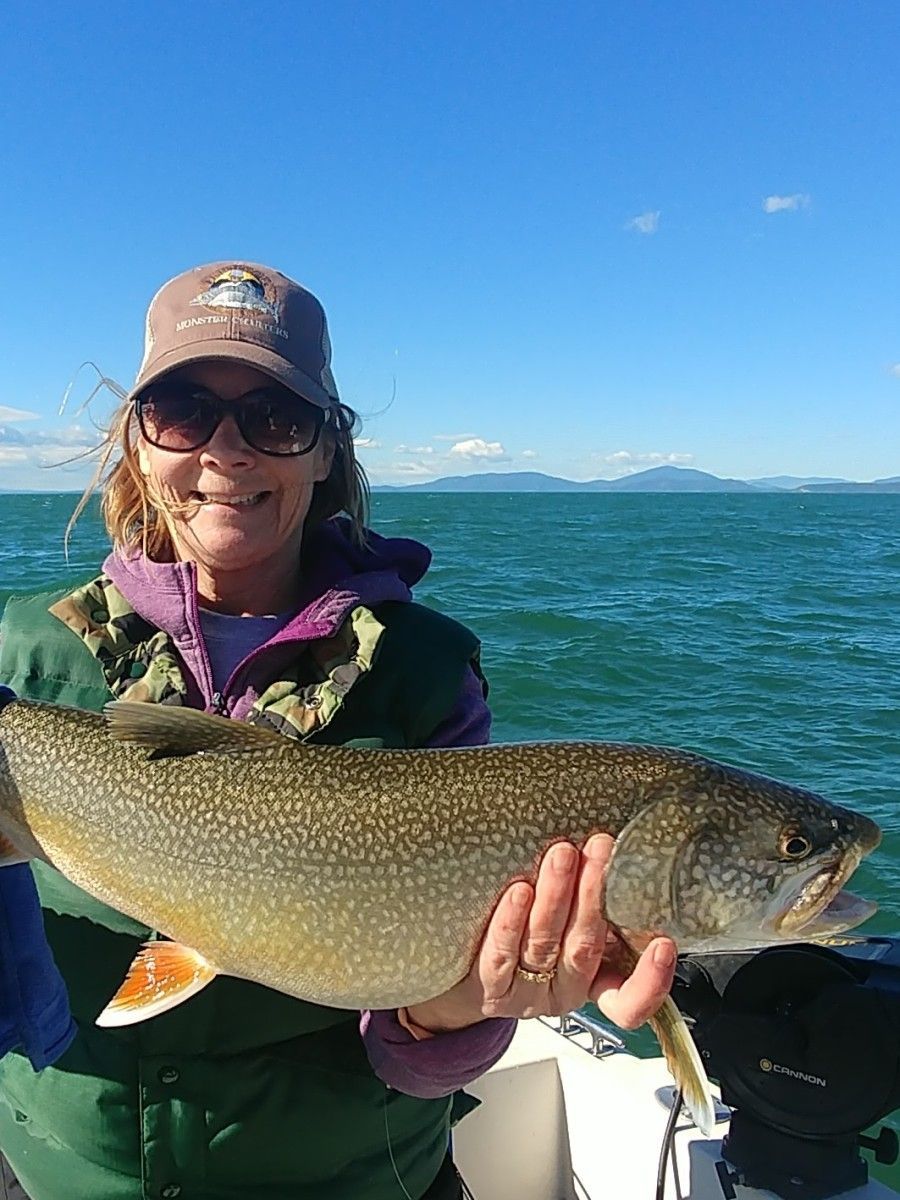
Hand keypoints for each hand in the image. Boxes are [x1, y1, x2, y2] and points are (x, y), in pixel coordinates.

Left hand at [405, 834, 675, 1033]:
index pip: (630, 1000)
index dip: (651, 979)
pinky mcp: (488, 984)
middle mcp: (564, 989)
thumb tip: (617, 841)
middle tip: (601, 849)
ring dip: (556, 897)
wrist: (467, 971)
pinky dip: (512, 920)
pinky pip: (501, 952)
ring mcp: (525, 991)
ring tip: (561, 855)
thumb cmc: (532, 932)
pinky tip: (519, 890)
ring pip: (544, 944)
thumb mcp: (574, 924)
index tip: (665, 944)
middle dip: (594, 896)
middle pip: (584, 949)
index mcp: (596, 981)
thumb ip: (600, 903)